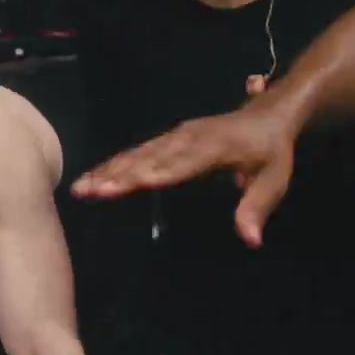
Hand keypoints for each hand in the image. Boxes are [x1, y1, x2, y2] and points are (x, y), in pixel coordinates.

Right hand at [71, 100, 295, 248]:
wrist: (268, 114)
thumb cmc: (271, 151)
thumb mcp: (274, 179)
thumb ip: (257, 207)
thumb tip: (251, 240)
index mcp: (212, 147)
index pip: (176, 165)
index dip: (149, 175)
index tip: (122, 186)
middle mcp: (187, 138)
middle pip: (147, 158)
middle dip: (115, 175)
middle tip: (86, 191)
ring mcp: (175, 135)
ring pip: (136, 153)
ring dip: (108, 170)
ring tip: (80, 187)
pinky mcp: (169, 137)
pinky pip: (139, 150)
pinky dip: (115, 163)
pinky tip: (96, 175)